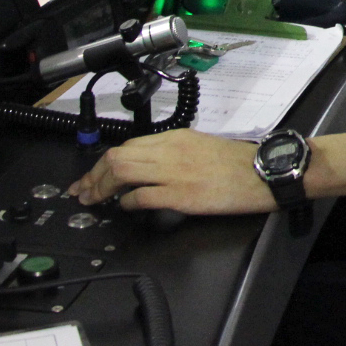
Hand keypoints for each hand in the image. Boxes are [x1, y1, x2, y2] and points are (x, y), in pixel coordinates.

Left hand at [67, 129, 276, 214]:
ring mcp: (174, 172)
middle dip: (93, 176)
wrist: (263, 173)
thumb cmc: (238, 164)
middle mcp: (170, 150)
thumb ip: (174, 153)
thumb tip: (149, 168)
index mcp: (175, 137)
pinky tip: (125, 208)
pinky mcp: (180, 194)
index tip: (91, 177)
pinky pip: (141, 196)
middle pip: (117, 157)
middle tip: (82, 192)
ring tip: (93, 201)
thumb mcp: (201, 147)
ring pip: (122, 172)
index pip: (128, 146)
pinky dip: (127, 203)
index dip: (103, 163)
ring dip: (101, 188)